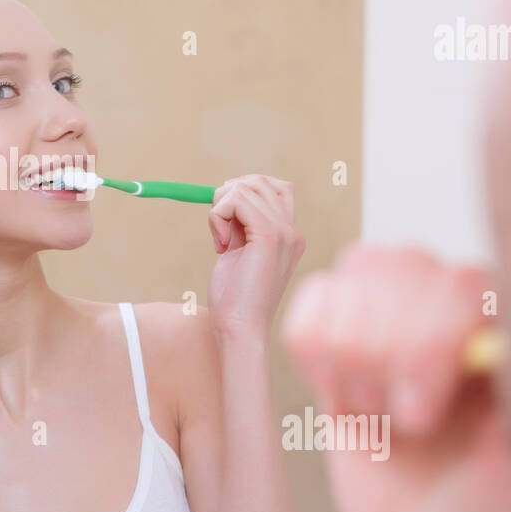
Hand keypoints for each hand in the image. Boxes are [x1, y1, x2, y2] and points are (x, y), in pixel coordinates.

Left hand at [206, 174, 305, 339]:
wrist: (241, 329)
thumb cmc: (235, 299)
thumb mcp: (238, 252)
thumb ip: (240, 226)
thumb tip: (226, 195)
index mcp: (290, 235)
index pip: (274, 187)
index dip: (242, 194)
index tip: (226, 224)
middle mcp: (292, 230)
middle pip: (258, 181)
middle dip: (228, 197)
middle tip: (220, 232)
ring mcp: (284, 232)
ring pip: (244, 187)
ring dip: (220, 208)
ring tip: (221, 241)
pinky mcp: (268, 235)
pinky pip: (236, 200)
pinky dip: (218, 215)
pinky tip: (221, 246)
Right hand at [280, 243, 510, 511]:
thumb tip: (488, 320)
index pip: (463, 280)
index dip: (431, 336)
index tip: (428, 414)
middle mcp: (459, 317)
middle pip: (406, 263)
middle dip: (393, 347)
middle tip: (410, 421)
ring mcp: (396, 325)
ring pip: (358, 270)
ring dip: (355, 351)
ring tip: (380, 412)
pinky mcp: (341, 349)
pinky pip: (311, 306)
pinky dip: (315, 348)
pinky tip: (342, 394)